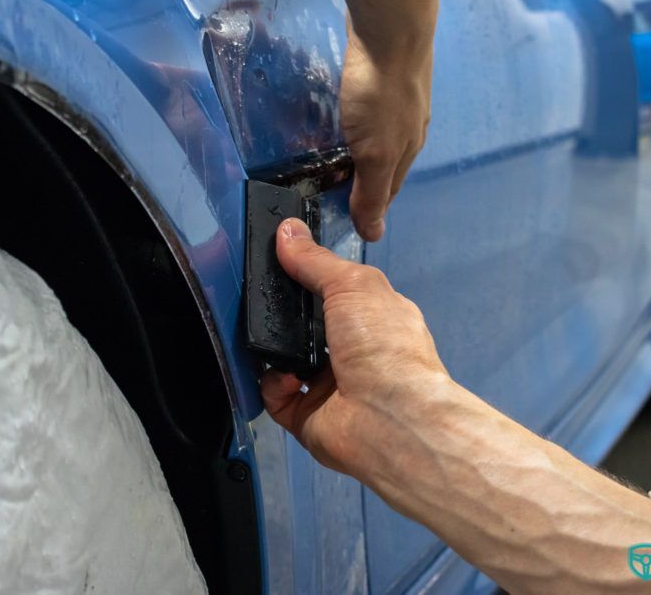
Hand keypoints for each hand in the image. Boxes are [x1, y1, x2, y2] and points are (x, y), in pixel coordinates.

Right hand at [260, 217, 446, 479]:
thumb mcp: (353, 285)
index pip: (337, 292)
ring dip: (274, 347)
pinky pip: (276, 395)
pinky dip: (272, 383)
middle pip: (308, 326)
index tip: (282, 260)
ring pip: (288, 359)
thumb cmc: (383, 345)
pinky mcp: (307, 416)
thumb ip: (316, 261)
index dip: (311, 276)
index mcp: (374, 318)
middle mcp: (354, 352)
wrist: (390, 419)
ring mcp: (331, 387)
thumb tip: (287, 231)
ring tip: (263, 332)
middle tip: (261, 296)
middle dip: (285, 312)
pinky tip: (281, 373)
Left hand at [340, 24, 431, 241]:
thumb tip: (374, 235)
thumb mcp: (374, 153)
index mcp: (408, 151)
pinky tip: (349, 112)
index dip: (368, 208)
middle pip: (387, 164)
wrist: (394, 27)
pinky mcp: (388, 74)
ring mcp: (401, 99)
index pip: (387, 192)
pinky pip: (374, 106)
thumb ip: (371, 192)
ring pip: (382, 134)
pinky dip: (361, 118)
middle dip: (366, 179)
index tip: (346, 218)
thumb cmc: (382, 92)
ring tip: (339, 154)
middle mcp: (410, 128)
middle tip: (338, 189)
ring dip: (364, 148)